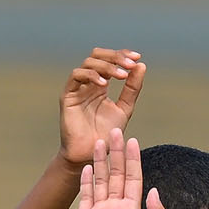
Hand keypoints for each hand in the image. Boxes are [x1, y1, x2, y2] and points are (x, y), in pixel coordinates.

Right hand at [57, 50, 144, 166]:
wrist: (92, 154)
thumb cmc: (106, 135)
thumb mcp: (124, 108)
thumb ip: (132, 88)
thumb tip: (141, 65)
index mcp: (100, 84)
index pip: (110, 59)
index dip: (122, 54)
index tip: (137, 58)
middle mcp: (88, 83)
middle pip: (97, 55)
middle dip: (115, 56)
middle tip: (130, 63)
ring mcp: (77, 88)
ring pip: (88, 63)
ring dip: (106, 66)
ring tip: (121, 76)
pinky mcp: (67, 96)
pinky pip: (76, 77)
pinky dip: (90, 76)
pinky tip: (104, 85)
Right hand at [70, 130, 162, 208]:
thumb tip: (155, 190)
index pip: (133, 179)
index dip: (133, 160)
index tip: (132, 141)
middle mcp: (116, 208)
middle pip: (116, 174)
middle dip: (116, 153)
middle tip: (115, 131)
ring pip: (100, 180)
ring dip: (100, 161)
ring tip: (100, 142)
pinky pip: (85, 194)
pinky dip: (86, 180)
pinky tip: (87, 165)